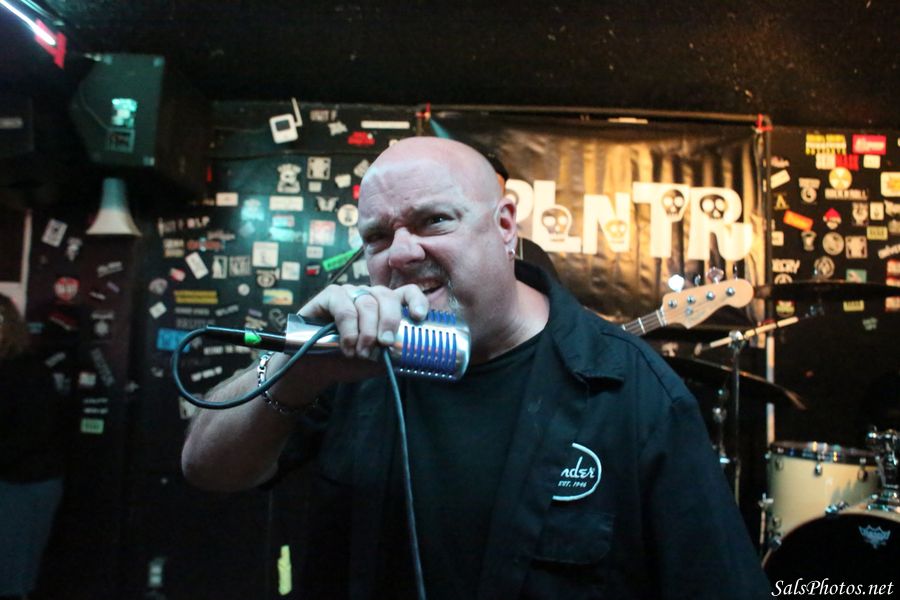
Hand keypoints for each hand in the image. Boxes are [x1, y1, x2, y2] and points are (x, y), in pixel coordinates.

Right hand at [298, 283, 429, 359]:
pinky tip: (347, 345)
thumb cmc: (350, 362)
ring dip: (366, 331)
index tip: (418, 317)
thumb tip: (412, 351)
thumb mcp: (379, 360)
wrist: (316, 369)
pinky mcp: (329, 296)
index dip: (416, 301)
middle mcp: (370, 296)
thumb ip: (395, 352)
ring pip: (367, 302)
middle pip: (387, 296)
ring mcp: (350, 293)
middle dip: (389, 321)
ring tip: (361, 353)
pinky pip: (343, 305)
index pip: (407, 293)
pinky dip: (348, 328)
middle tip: (385, 343)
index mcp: (386, 307)